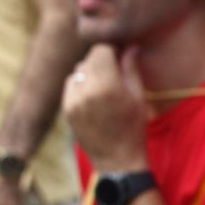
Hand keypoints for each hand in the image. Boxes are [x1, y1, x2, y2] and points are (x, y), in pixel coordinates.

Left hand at [63, 44, 149, 171]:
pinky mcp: (66, 108)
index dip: (111, 49)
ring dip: (91, 72)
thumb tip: (130, 45)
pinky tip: (93, 95)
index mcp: (107, 85)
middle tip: (114, 69)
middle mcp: (86, 90)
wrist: (116, 159)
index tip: (120, 53)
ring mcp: (73, 100)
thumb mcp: (138, 96)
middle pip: (89, 58)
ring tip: (104, 85)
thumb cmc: (133, 126)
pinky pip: (71, 84)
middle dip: (102, 60)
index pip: (101, 49)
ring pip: (79, 70)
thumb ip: (131, 68)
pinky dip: (81, 84)